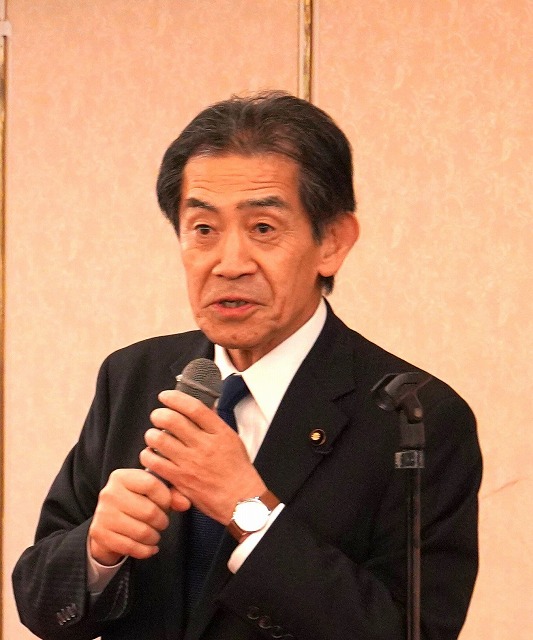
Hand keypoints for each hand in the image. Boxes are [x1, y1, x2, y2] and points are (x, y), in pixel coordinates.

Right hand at [89, 468, 172, 565]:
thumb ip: (172, 494)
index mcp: (121, 476)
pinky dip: (146, 550)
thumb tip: (185, 503)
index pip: (152, 484)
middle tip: (162, 523)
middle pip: (149, 511)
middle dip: (162, 521)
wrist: (106, 523)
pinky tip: (150, 547)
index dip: (166, 498)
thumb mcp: (151, 493)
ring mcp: (103, 514)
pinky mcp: (100, 534)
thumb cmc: (135, 503)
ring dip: (154, 537)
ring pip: (141, 532)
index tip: (167, 505)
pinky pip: (131, 547)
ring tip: (155, 534)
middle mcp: (109, 493)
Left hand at [140, 390, 266, 523]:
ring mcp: (190, 463)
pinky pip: (155, 463)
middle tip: (157, 416)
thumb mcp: (232, 439)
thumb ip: (215, 422)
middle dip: (159, 415)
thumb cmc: (237, 470)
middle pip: (172, 420)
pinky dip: (148, 456)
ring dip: (151, 435)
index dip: (175, 399)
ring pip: (160, 440)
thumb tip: (202, 406)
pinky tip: (151, 454)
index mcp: (219, 433)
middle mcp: (204, 445)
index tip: (166, 396)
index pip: (194, 408)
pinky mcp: (180, 479)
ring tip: (153, 435)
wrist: (240, 500)